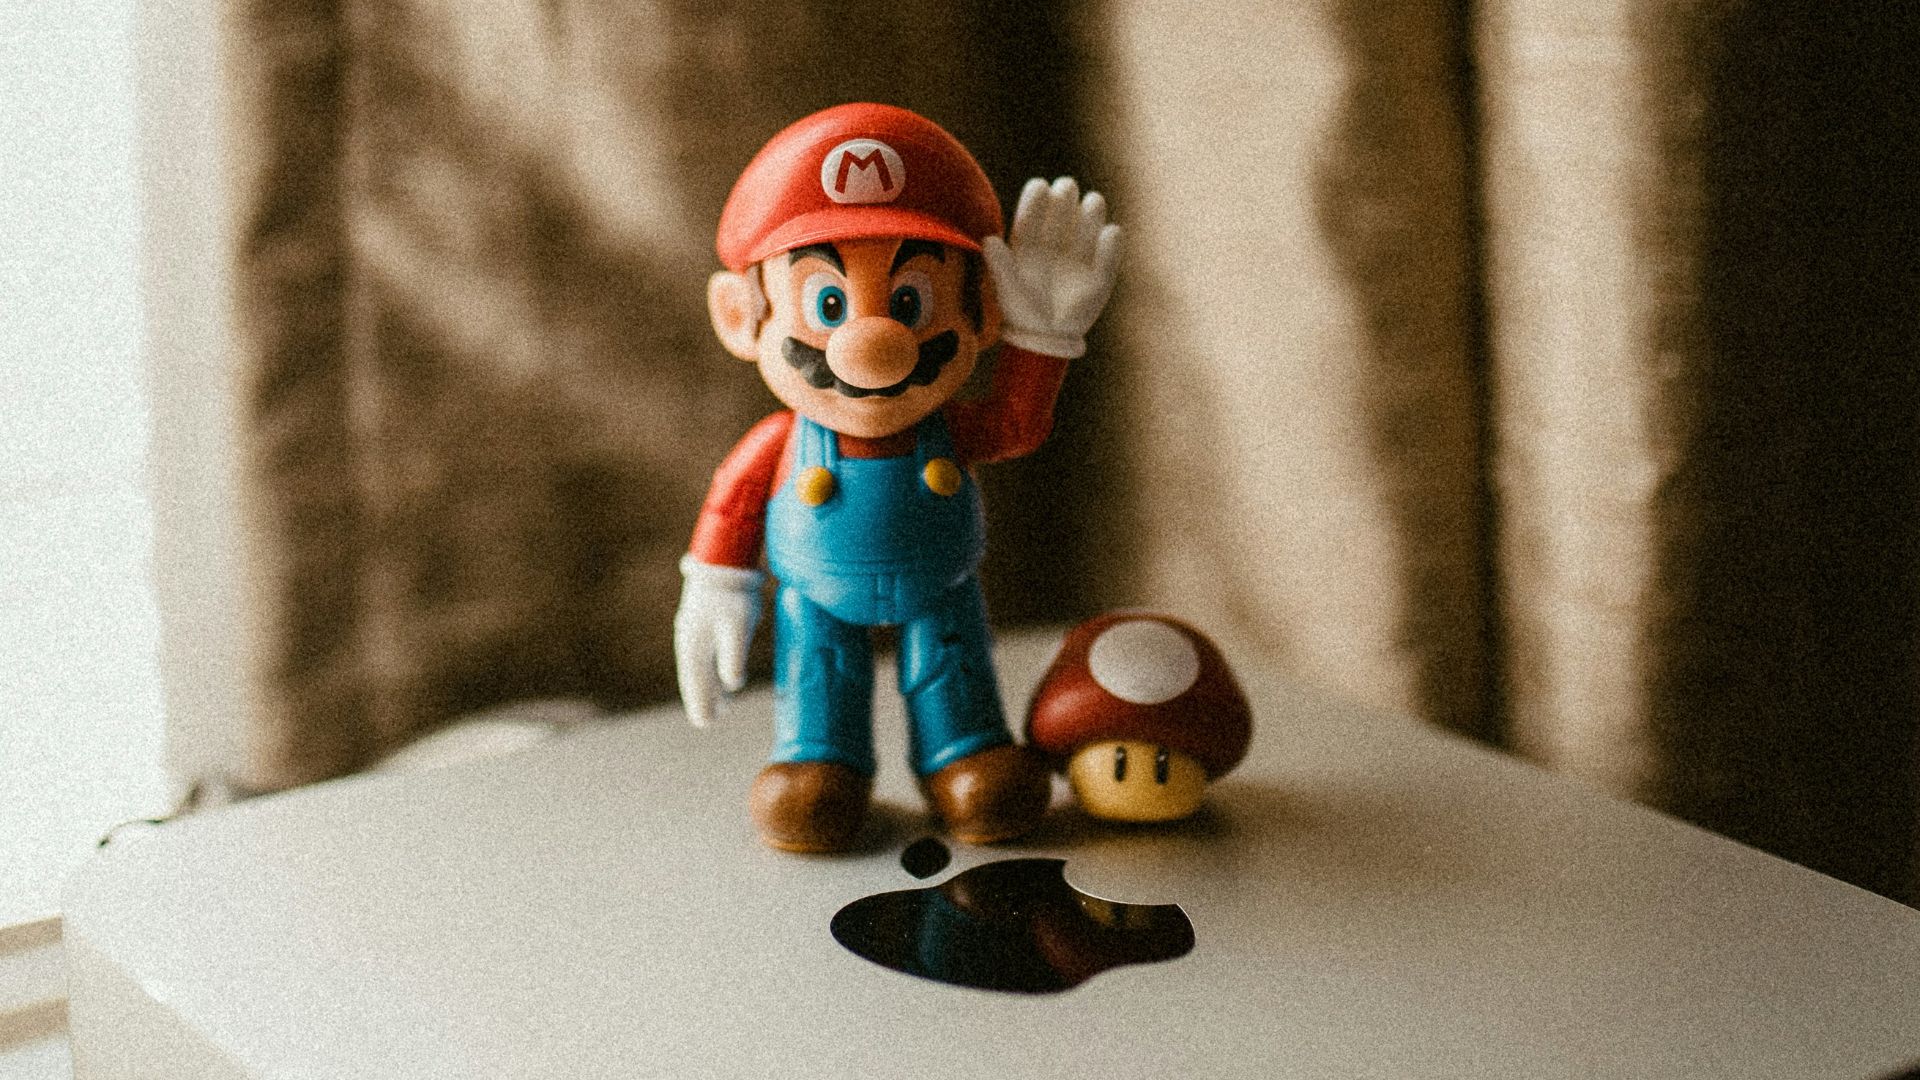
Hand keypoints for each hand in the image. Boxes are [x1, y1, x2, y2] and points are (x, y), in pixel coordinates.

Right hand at [673, 555, 762, 725]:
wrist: (724, 560)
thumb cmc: (732, 596)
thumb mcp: (738, 627)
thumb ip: (733, 657)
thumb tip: (732, 685)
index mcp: (694, 646)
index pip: (695, 683)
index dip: (700, 703)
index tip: (705, 724)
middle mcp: (689, 641)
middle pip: (694, 677)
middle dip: (702, 699)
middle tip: (710, 721)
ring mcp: (693, 630)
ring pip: (698, 666)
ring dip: (707, 686)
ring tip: (719, 706)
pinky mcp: (702, 622)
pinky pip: (703, 654)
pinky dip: (709, 669)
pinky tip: (720, 674)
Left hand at [982, 176, 1120, 358]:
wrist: (1047, 339)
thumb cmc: (1022, 312)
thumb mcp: (1008, 290)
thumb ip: (1000, 266)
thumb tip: (988, 240)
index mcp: (1029, 242)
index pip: (1033, 213)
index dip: (1037, 198)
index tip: (1040, 186)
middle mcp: (1055, 241)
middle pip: (1062, 209)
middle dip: (1066, 197)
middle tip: (1066, 188)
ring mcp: (1078, 254)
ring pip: (1088, 222)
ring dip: (1091, 211)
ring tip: (1092, 202)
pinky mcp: (1099, 272)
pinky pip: (1109, 250)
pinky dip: (1110, 242)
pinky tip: (1108, 232)